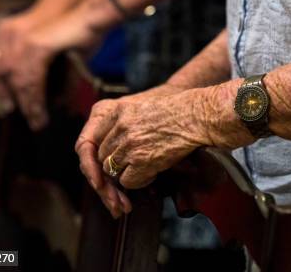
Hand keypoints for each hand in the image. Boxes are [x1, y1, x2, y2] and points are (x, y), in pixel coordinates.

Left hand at [0, 10, 103, 129]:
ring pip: (20, 81)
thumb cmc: (84, 36)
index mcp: (20, 42)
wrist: (94, 18)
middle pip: (8, 79)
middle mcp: (17, 41)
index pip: (0, 71)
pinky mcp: (36, 47)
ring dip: (29, 104)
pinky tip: (41, 110)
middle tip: (32, 122)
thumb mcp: (67, 61)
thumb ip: (61, 80)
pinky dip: (36, 97)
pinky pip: (31, 78)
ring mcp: (25, 43)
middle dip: (20, 103)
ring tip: (38, 121)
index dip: (4, 91)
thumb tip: (59, 103)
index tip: (13, 109)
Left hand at [74, 83, 188, 216]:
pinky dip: (139, 182)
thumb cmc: (179, 111)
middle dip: (113, 169)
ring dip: (126, 175)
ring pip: (112, 171)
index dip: (97, 156)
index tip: (104, 166)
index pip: (92, 139)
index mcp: (116, 111)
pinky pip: (128, 181)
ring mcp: (128, 144)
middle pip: (102, 157)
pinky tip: (153, 172)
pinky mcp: (141, 159)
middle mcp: (119, 127)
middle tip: (128, 173)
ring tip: (145, 170)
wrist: (198, 115)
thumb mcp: (143, 107)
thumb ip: (124, 123)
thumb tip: (113, 148)